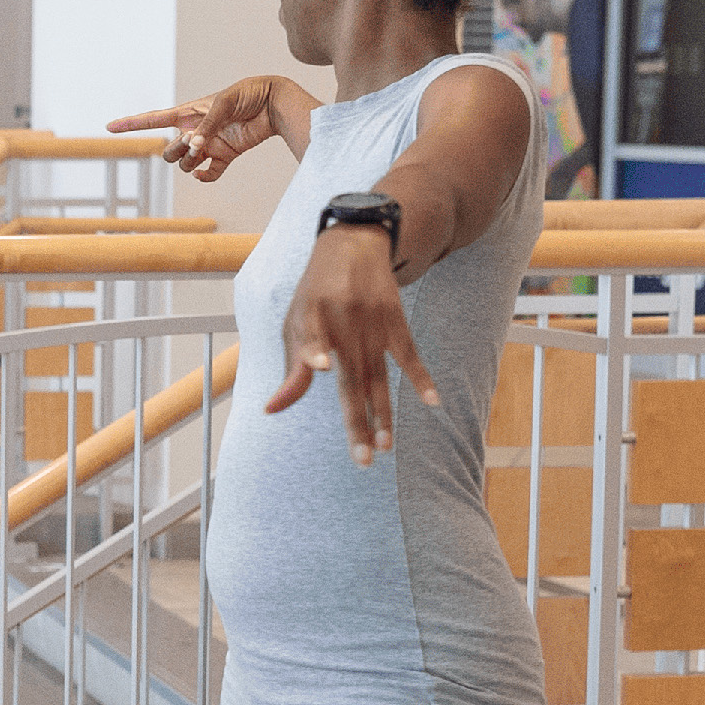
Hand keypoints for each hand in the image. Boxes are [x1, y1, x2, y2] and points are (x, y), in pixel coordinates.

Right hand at [108, 77, 291, 182]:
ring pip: (184, 164)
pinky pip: (207, 174)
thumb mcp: (224, 103)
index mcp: (188, 113)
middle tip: (194, 143)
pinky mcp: (225, 155)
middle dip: (174, 151)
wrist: (275, 103)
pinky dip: (205, 177)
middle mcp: (194, 130)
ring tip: (203, 151)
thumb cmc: (248, 94)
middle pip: (168, 150)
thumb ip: (207, 126)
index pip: (153, 119)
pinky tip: (206, 172)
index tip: (109, 126)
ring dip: (188, 163)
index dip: (131, 124)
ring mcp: (209, 145)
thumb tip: (194, 147)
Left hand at [266, 225, 438, 466]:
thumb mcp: (296, 322)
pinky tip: (432, 401)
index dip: (314, 351)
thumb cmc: (315, 293)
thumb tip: (272, 411)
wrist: (353, 245)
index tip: (323, 367)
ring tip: (385, 447)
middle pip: (350, 380)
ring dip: (382, 413)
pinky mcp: (394, 321)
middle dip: (356, 421)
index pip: (310, 337)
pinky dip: (420, 377)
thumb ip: (293, 368)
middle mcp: (343, 322)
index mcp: (311, 317)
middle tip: (362, 459)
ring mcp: (372, 324)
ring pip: (378, 377)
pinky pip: (409, 354)